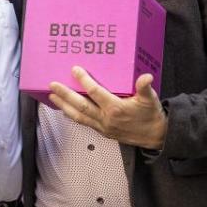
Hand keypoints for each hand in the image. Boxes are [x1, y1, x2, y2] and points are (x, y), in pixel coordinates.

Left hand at [49, 67, 167, 149]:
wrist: (154, 136)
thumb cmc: (151, 115)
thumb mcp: (150, 99)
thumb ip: (145, 87)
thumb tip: (146, 77)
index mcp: (115, 108)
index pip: (95, 92)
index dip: (84, 80)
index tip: (74, 69)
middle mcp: (106, 118)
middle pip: (81, 105)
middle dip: (65, 95)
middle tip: (52, 85)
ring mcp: (102, 126)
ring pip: (79, 116)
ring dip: (64, 106)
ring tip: (52, 97)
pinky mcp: (102, 132)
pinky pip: (84, 123)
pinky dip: (73, 116)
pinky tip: (65, 110)